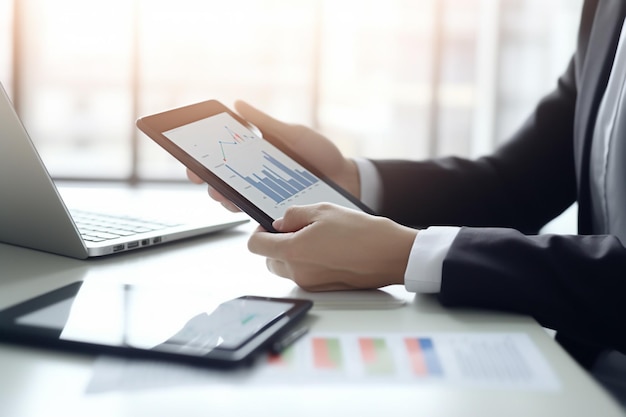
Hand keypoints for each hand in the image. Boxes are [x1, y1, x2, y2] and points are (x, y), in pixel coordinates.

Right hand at [187, 101, 359, 210]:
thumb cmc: (321, 154)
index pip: (223, 159)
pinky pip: (256, 213)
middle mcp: (255, 179)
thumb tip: (237, 105)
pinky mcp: (276, 212)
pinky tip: (242, 206)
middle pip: (222, 183)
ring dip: (223, 198)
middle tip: (203, 178)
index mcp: (255, 158)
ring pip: (234, 201)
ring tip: (221, 193)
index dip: (203, 160)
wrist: (347, 178)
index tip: (192, 159)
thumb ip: (266, 123)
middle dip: (208, 181)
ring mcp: (265, 197)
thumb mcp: (294, 134)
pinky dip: (246, 210)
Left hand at [248, 203, 417, 291]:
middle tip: (295, 228)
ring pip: (285, 268)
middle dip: (275, 244)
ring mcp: (310, 284)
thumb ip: (293, 215)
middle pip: (268, 260)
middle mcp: (298, 272)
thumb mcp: (323, 210)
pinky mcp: (323, 289)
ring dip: (290, 254)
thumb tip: (279, 223)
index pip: (256, 246)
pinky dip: (306, 263)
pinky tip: (327, 249)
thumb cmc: (361, 232)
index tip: (269, 224)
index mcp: (293, 251)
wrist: (390, 255)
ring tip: (315, 237)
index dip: (259, 232)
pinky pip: (303, 275)